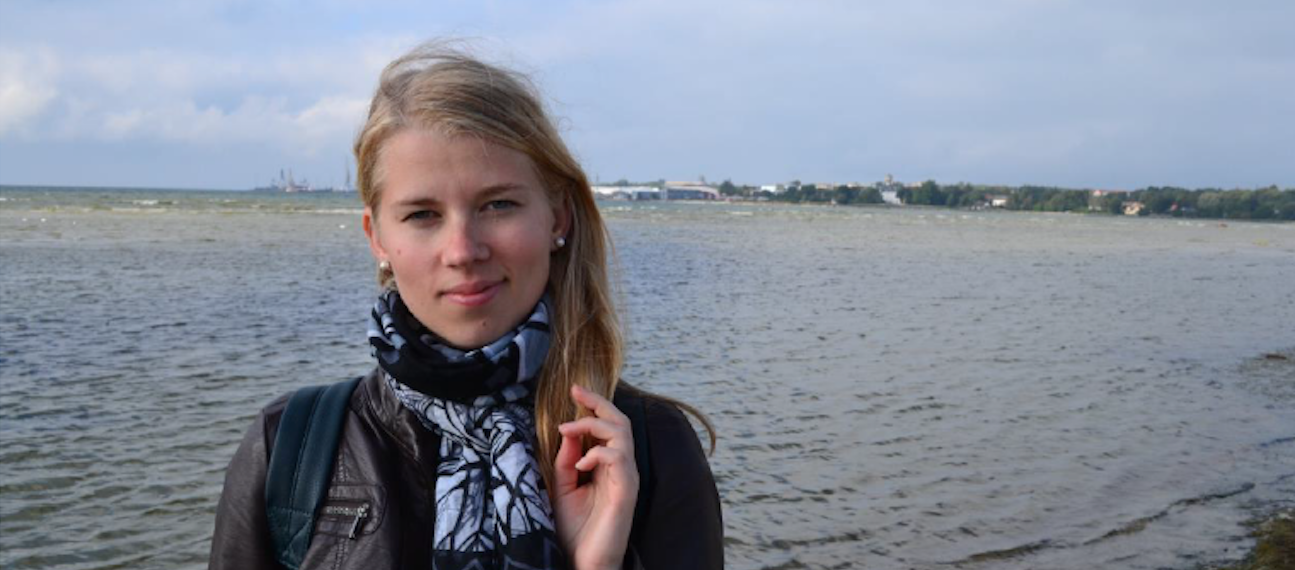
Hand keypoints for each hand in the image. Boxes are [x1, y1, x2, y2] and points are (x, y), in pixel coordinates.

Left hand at [552, 384, 638, 569]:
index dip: (593, 405)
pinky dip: (598, 453)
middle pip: (620, 421)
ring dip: (594, 424)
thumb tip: (567, 430)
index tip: (574, 390)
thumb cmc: (576, 530)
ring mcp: (626, 478)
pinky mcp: (627, 491)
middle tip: (576, 392)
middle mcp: (621, 468)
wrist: (585, 562)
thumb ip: (565, 461)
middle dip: (598, 402)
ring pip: (623, 433)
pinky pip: (619, 458)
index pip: (607, 425)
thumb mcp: (562, 488)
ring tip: (569, 430)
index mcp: (607, 465)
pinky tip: (580, 464)